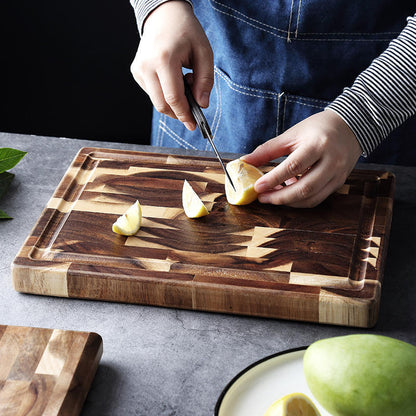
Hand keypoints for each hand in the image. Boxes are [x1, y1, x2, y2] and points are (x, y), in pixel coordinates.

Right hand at [130, 1, 213, 130]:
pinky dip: (165, 94)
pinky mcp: (136, 72)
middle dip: (179, 112)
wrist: (164, 15)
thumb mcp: (204, 52)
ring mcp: (139, 69)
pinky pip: (152, 94)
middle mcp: (147, 66)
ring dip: (173, 102)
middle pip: (162, 105)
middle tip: (193, 106)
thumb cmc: (186, 32)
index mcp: (164, 59)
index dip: (184, 114)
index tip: (193, 124)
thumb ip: (205, 80)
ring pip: (156, 102)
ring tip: (185, 82)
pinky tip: (173, 80)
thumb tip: (202, 104)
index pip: (173, 98)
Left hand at [242, 110, 361, 207]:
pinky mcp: (339, 183)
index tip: (257, 187)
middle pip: (304, 188)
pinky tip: (288, 193)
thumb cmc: (317, 128)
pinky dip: (300, 200)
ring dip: (289, 201)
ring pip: (311, 198)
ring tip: (273, 196)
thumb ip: (268, 150)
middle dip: (280, 197)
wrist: (350, 126)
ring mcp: (338, 174)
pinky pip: (317, 198)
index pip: (293, 166)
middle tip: (263, 198)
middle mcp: (331, 161)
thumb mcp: (291, 134)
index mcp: (318, 144)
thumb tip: (245, 161)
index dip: (273, 179)